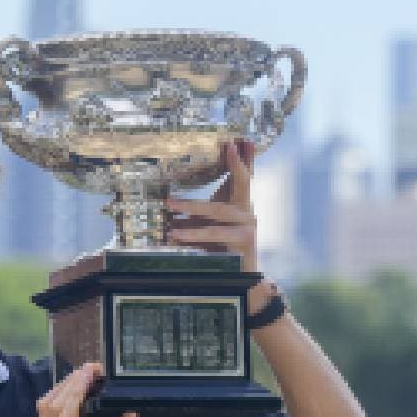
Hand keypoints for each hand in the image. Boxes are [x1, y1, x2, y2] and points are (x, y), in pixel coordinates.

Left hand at [165, 138, 258, 272]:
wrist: (244, 271)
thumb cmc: (228, 236)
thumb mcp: (220, 212)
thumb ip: (215, 193)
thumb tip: (213, 159)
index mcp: (244, 203)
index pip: (243, 179)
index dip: (238, 163)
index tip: (231, 145)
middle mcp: (248, 217)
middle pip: (218, 208)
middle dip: (192, 205)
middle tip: (168, 203)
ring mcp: (245, 235)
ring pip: (214, 231)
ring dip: (189, 231)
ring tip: (169, 232)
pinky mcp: (239, 254)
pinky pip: (210, 249)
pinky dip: (191, 246)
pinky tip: (173, 244)